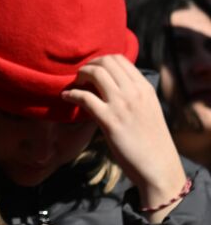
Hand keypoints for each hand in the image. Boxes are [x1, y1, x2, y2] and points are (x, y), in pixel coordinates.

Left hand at [61, 55, 186, 221]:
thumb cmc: (149, 140)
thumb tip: (112, 85)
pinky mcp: (110, 120)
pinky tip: (66, 98)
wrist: (158, 165)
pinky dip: (71, 94)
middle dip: (88, 66)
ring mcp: (122, 105)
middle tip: (79, 77)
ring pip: (95, 74)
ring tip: (74, 85)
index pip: (119, 58)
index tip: (91, 71)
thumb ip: (132, 95)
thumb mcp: (147, 109)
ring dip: (79, 76)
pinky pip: (85, 97)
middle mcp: (135, 92)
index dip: (100, 60)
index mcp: (144, 88)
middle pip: (105, 62)